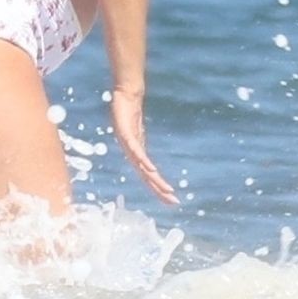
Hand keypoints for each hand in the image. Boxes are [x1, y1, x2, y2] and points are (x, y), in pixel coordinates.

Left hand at [109, 86, 177, 205]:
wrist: (124, 95)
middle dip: (159, 190)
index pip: (148, 176)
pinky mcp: (125, 133)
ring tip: (166, 190)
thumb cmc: (129, 113)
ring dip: (154, 179)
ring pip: (142, 166)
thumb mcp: (137, 133)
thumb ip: (140, 145)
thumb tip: (144, 152)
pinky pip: (135, 149)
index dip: (158, 188)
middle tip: (173, 203)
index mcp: (135, 155)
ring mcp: (127, 144)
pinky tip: (150, 168)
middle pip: (146, 176)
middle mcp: (131, 153)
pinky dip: (143, 160)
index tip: (171, 200)